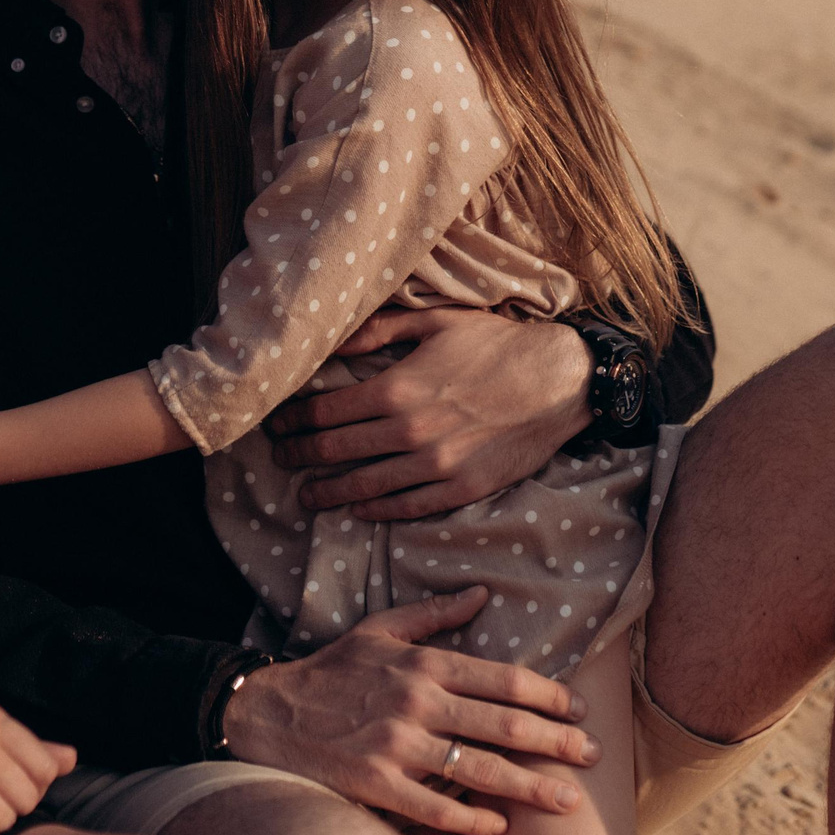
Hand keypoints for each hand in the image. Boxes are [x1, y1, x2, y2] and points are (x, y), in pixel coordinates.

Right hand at [219, 588, 597, 834]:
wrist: (267, 714)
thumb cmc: (330, 671)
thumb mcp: (379, 629)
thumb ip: (434, 613)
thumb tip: (482, 593)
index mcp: (422, 663)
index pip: (502, 679)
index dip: (548, 695)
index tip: (578, 710)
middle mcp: (415, 702)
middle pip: (503, 725)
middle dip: (557, 742)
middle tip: (594, 755)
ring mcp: (396, 746)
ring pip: (479, 770)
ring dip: (531, 787)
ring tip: (569, 801)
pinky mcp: (376, 785)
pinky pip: (435, 808)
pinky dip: (472, 820)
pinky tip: (500, 828)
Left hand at [265, 307, 592, 518]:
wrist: (558, 380)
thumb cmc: (496, 345)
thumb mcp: (435, 322)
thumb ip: (379, 331)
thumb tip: (334, 344)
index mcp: (396, 387)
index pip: (324, 412)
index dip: (292, 422)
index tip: (276, 425)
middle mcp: (409, 431)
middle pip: (335, 452)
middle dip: (299, 457)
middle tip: (280, 461)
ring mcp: (435, 466)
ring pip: (364, 487)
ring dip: (328, 492)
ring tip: (306, 496)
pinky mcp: (461, 489)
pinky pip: (405, 507)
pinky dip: (374, 511)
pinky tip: (356, 509)